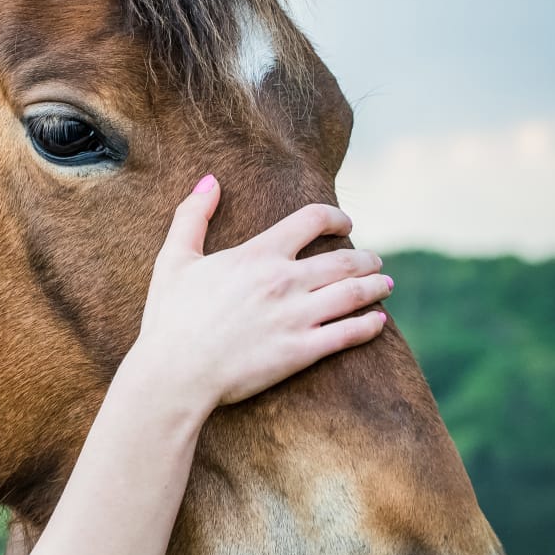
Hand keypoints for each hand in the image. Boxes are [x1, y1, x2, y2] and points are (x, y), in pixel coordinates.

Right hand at [129, 174, 390, 407]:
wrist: (174, 373)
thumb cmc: (169, 317)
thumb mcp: (173, 260)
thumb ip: (192, 216)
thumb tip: (210, 181)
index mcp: (257, 254)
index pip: (313, 220)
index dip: (336, 218)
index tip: (345, 224)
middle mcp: (284, 281)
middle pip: (345, 260)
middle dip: (366, 258)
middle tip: (374, 261)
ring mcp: (297, 317)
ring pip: (356, 294)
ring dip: (377, 287)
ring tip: (384, 285)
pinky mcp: (302, 351)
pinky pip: (350, 333)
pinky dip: (371, 325)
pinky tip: (378, 322)